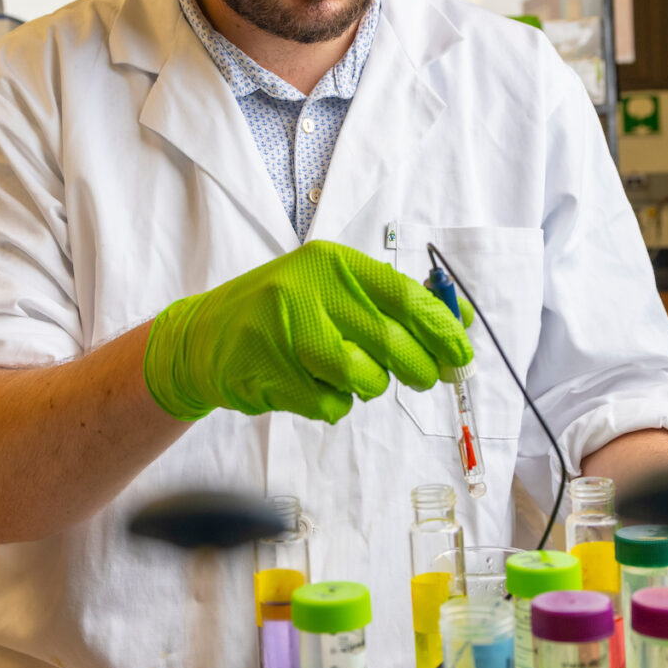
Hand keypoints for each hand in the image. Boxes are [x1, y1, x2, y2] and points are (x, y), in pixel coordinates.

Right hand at [142, 241, 472, 423]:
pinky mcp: (271, 374)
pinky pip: (331, 405)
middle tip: (428, 376)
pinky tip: (312, 385)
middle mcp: (307, 290)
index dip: (441, 328)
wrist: (205, 337)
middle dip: (420, 367)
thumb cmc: (283, 312)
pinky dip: (334, 404)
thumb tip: (458, 324)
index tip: (462, 351)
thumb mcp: (332, 289)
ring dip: (369, 386)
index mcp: (331, 263)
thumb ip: (391, 303)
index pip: (403, 294)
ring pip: (361, 378)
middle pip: (389, 340)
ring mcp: (285, 333)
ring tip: (351, 374)